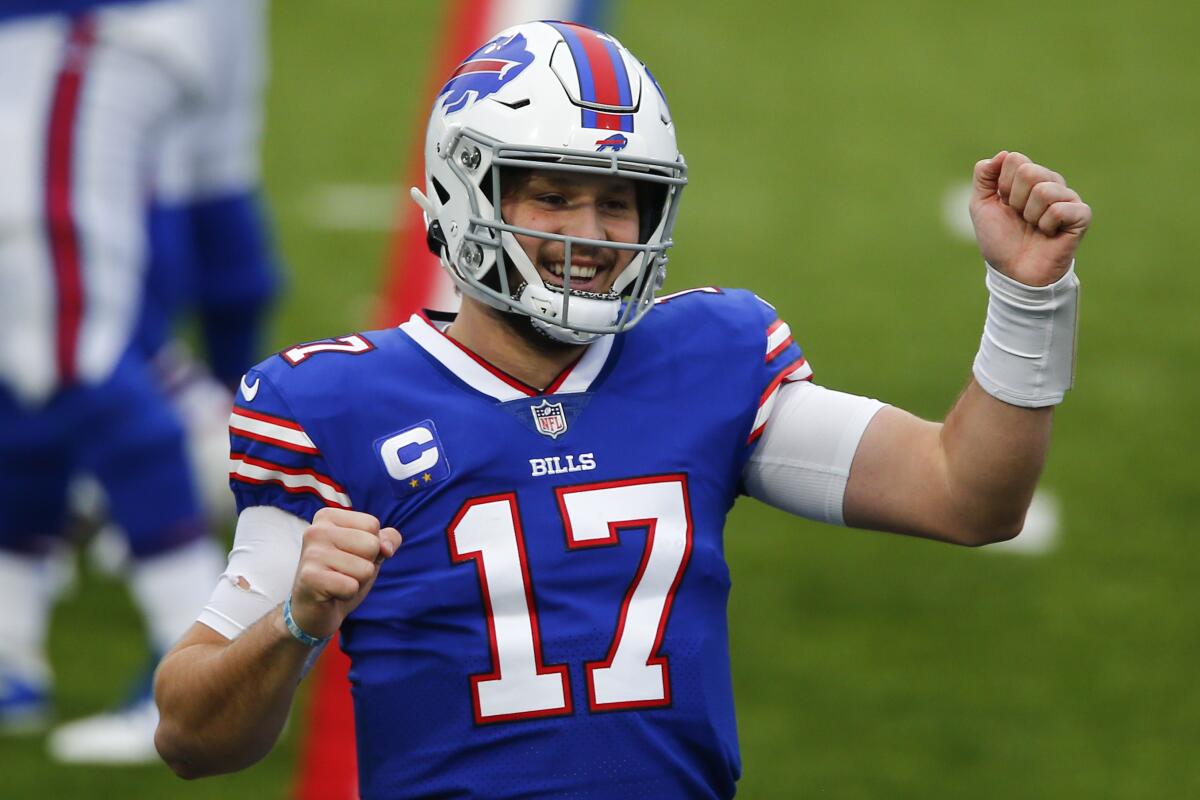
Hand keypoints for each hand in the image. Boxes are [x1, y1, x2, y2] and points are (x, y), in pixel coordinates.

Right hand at [288, 508, 401, 639]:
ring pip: (365, 568)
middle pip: (372, 544)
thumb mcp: (369, 552)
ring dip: (357, 581)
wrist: (313, 610)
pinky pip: (352, 587)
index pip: (372, 524)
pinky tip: (331, 593)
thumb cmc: (342, 575)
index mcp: (327, 516)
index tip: (349, 555)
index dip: (371, 546)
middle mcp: (316, 530)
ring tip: (337, 582)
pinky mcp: (310, 578)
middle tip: (344, 572)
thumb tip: (387, 548)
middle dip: (366, 564)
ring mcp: (311, 554)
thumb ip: (387, 539)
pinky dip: (348, 594)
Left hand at [969, 151, 1091, 285]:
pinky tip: (1049, 234)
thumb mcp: (981, 206)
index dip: (1002, 186)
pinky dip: (1046, 225)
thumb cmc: (1000, 240)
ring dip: (1030, 215)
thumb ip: (984, 177)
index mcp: (1028, 178)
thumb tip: (1002, 154)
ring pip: (1043, 189)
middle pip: (1029, 171)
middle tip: (1020, 218)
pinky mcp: (1081, 215)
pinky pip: (1059, 208)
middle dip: (1015, 200)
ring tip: (1034, 227)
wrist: (1014, 272)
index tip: (1005, 205)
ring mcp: (1068, 198)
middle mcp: (1050, 183)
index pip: (1015, 160)